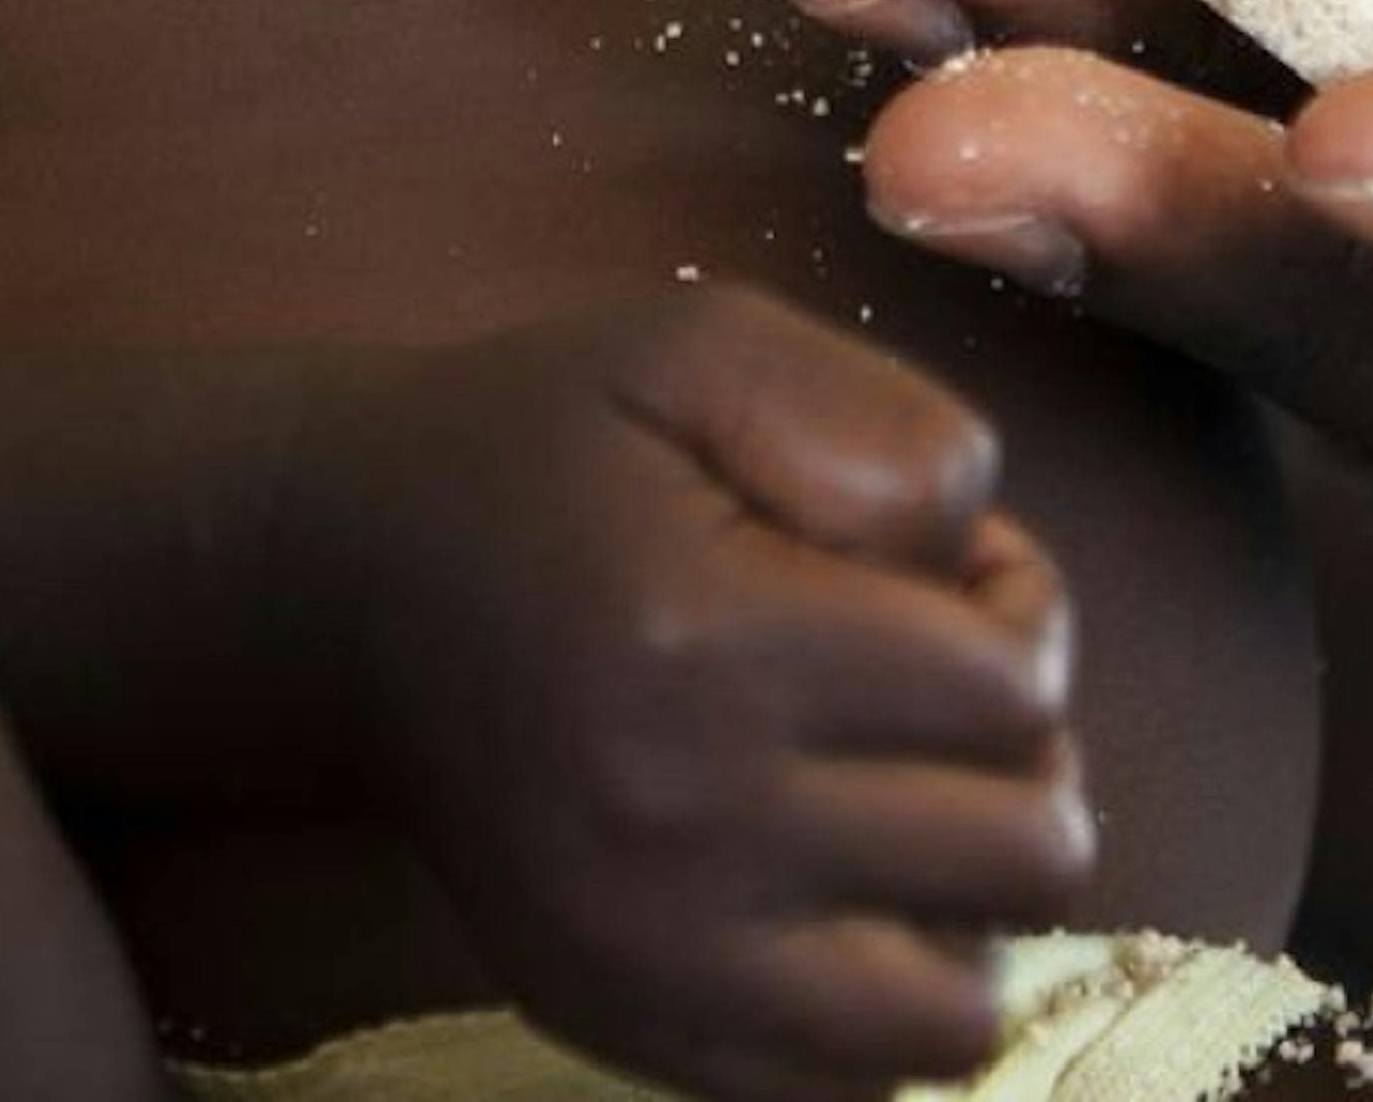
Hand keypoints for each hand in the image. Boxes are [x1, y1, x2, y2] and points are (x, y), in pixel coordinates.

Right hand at [284, 292, 1088, 1101]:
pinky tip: (835, 899)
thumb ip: (878, 421)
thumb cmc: (551, 454)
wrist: (351, 586)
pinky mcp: (622, 1027)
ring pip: (958, 1016)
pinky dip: (879, 1006)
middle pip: (1021, 856)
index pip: (1011, 691)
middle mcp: (677, 827)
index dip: (1014, 611)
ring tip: (903, 814)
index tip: (939, 583)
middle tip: (930, 695)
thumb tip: (976, 564)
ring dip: (970, 909)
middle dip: (1019, 758)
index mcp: (703, 642)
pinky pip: (848, 1087)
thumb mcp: (702, 345)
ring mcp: (648, 956)